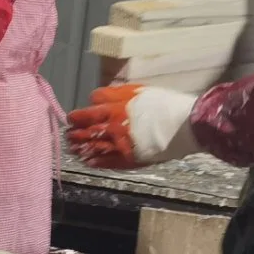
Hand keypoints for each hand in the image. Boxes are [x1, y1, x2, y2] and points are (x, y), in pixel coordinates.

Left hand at [68, 84, 199, 167]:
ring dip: (80, 148)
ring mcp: (119, 145)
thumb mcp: (136, 90)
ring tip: (73, 148)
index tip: (72, 117)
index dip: (76, 116)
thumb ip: (113, 94)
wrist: (185, 124)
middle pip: (85, 132)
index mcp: (114, 109)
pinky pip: (106, 162)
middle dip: (74, 133)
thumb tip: (94, 99)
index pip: (86, 113)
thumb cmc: (162, 103)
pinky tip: (87, 161)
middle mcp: (112, 128)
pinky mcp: (128, 159)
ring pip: (92, 148)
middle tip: (68, 134)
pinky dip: (94, 162)